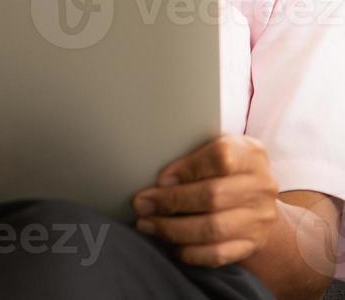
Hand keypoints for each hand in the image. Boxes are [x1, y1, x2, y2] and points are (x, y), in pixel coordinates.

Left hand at [132, 134, 279, 266]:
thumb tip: (156, 178)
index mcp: (250, 154)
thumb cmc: (220, 168)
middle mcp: (261, 186)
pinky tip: (169, 245)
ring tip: (146, 224)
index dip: (187, 169)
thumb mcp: (211, 148)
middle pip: (213, 196)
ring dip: (173, 229)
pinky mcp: (252, 244)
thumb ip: (189, 153)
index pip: (221, 158)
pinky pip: (218, 254)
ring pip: (213, 228)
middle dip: (171, 201)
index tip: (160, 179)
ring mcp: (259, 218)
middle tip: (141, 204)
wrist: (255, 200)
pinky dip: (190, 252)